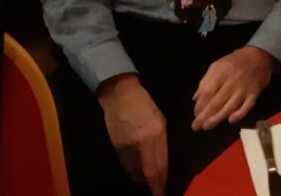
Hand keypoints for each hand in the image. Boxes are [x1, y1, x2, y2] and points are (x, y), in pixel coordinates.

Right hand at [97, 74, 167, 195]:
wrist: (119, 96)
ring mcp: (126, 148)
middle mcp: (140, 145)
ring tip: (150, 185)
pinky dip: (133, 173)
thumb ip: (161, 142)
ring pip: (135, 172)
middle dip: (153, 185)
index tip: (164, 191)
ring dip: (143, 181)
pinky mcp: (116, 148)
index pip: (159, 166)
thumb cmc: (144, 104)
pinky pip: (126, 166)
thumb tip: (160, 160)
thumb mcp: (160, 120)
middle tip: (158, 192)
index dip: (161, 182)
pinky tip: (138, 175)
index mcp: (154, 135)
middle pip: (146, 174)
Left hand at [191, 46, 272, 130]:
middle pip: (217, 102)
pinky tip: (231, 120)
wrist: (258, 56)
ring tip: (207, 126)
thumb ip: (205, 81)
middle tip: (196, 126)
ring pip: (230, 106)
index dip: (200, 105)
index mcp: (221, 72)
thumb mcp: (217, 65)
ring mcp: (245, 88)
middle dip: (205, 116)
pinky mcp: (255, 94)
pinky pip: (247, 106)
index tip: (195, 114)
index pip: (208, 92)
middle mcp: (233, 81)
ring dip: (217, 118)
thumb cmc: (235, 62)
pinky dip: (239, 114)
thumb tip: (196, 99)